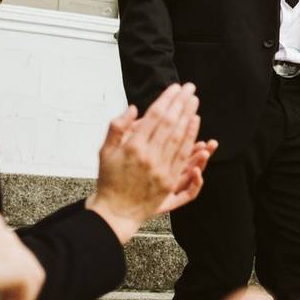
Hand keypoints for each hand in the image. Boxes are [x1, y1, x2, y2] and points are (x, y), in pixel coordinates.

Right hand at [88, 83, 211, 243]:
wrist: (115, 211)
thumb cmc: (109, 180)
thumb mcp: (104, 151)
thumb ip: (117, 128)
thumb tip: (134, 108)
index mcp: (133, 147)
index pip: (156, 117)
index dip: (167, 100)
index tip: (175, 88)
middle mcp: (150, 158)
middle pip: (171, 125)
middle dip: (181, 105)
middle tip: (190, 89)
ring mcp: (162, 171)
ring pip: (180, 139)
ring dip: (189, 119)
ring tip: (194, 103)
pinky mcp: (170, 182)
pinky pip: (184, 157)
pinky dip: (191, 140)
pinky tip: (195, 127)